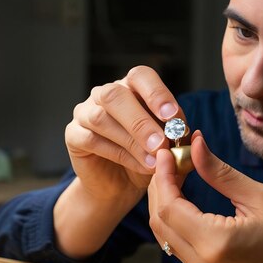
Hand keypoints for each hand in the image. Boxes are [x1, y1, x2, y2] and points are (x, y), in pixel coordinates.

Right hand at [66, 65, 182, 201]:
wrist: (119, 186)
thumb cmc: (146, 159)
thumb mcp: (168, 147)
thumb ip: (177, 138)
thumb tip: (189, 134)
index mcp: (131, 87)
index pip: (141, 76)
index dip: (157, 93)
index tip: (173, 116)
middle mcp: (105, 94)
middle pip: (116, 95)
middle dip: (141, 121)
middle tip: (162, 144)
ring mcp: (85, 112)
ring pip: (101, 118)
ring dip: (131, 140)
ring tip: (154, 160)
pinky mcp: (73, 135)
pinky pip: (91, 139)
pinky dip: (119, 154)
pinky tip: (139, 166)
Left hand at [148, 131, 262, 262]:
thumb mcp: (259, 196)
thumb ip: (220, 172)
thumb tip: (196, 145)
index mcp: (216, 242)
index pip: (170, 207)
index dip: (163, 177)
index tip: (166, 153)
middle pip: (159, 221)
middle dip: (159, 187)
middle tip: (169, 161)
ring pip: (164, 236)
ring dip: (163, 204)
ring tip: (174, 176)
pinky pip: (177, 246)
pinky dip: (173, 221)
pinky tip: (182, 200)